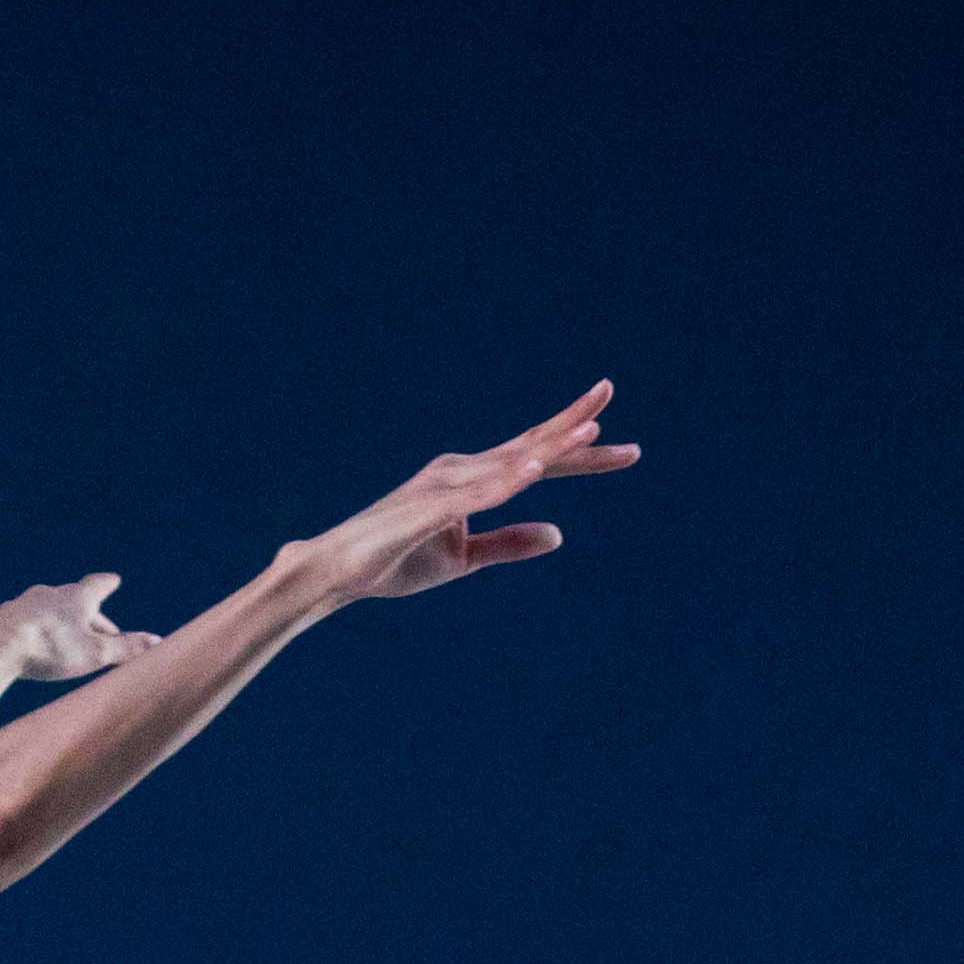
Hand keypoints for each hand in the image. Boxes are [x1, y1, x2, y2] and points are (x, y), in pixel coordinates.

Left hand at [0, 575, 151, 691]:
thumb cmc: (51, 649)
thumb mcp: (95, 653)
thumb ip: (126, 648)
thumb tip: (158, 642)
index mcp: (76, 599)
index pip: (97, 586)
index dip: (106, 585)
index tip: (113, 580)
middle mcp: (49, 595)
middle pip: (72, 600)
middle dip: (86, 613)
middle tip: (98, 627)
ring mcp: (22, 604)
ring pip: (43, 608)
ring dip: (54, 619)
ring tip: (59, 630)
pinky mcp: (1, 619)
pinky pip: (14, 621)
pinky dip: (21, 627)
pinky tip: (13, 631)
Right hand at [292, 383, 638, 604]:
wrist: (337, 572)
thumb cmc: (396, 561)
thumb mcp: (466, 558)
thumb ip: (511, 542)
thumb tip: (560, 534)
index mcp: (473, 480)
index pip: (539, 462)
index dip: (583, 455)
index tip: (627, 449)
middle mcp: (462, 471)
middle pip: (530, 445)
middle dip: (573, 422)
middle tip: (609, 391)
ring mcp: (444, 487)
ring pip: (508, 462)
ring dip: (548, 444)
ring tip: (589, 427)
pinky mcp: (427, 509)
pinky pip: (474, 494)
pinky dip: (506, 480)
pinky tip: (535, 469)